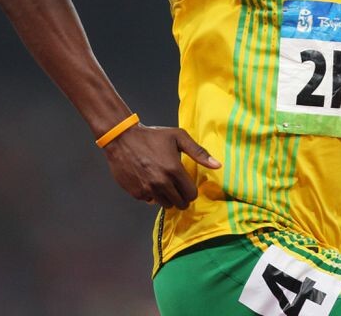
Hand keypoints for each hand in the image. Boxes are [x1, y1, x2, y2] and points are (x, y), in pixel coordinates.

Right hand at [102, 124, 220, 208]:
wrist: (122, 139)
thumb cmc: (152, 136)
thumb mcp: (178, 137)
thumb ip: (199, 152)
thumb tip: (218, 165)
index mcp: (174, 170)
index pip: (191, 194)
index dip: (192, 191)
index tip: (188, 185)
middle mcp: (161, 182)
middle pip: (180, 203)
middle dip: (182, 197)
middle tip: (178, 188)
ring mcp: (147, 189)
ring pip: (165, 204)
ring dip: (168, 198)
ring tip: (165, 185)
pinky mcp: (136, 193)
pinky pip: (150, 201)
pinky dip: (152, 195)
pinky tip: (150, 182)